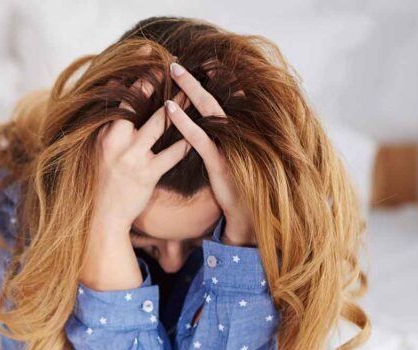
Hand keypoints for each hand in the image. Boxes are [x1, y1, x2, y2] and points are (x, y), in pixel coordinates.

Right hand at [95, 79, 191, 230]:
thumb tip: (117, 99)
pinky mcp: (146, 174)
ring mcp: (131, 157)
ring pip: (160, 123)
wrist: (101, 218)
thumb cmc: (102, 183)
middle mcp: (115, 141)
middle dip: (157, 84)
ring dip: (179, 106)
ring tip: (194, 92)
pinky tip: (201, 131)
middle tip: (175, 67)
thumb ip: (110, 126)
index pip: (119, 98)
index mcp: (103, 134)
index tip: (150, 59)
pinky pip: (172, 153)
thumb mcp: (100, 152)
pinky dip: (187, 141)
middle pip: (139, 103)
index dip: (135, 77)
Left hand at [164, 61, 254, 245]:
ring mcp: (230, 146)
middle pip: (213, 98)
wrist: (247, 218)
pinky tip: (170, 108)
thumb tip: (203, 127)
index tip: (193, 65)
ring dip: (190, 90)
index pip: (220, 101)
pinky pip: (200, 137)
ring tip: (173, 73)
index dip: (208, 81)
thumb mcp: (224, 161)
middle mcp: (236, 134)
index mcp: (235, 133)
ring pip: (208, 110)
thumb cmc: (233, 189)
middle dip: (195, 79)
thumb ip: (216, 141)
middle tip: (176, 62)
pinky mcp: (220, 162)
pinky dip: (184, 122)